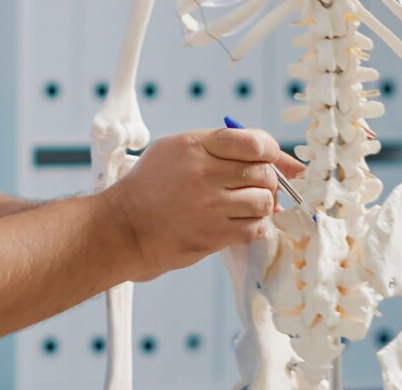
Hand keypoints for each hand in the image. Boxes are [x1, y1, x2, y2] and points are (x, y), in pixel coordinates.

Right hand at [105, 128, 300, 280]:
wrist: (124, 227)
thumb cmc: (151, 187)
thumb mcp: (175, 150)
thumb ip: (220, 146)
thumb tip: (277, 158)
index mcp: (195, 146)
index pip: (254, 142)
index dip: (271, 151)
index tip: (268, 159)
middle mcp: (204, 174)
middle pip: (264, 173)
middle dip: (267, 180)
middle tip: (254, 186)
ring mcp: (210, 207)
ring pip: (263, 202)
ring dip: (261, 205)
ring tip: (244, 206)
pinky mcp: (213, 235)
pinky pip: (255, 229)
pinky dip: (254, 226)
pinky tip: (239, 223)